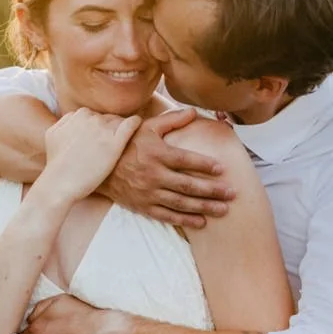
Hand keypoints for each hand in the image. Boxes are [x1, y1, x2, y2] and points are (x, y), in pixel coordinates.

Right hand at [37, 109, 142, 205]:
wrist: (60, 182)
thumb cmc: (56, 163)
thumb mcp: (53, 133)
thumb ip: (66, 122)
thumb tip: (75, 118)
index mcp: (78, 115)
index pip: (95, 116)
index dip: (98, 128)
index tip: (99, 139)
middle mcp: (91, 119)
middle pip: (108, 118)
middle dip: (109, 129)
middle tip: (109, 145)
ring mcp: (103, 130)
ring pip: (120, 121)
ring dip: (121, 130)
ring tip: (119, 144)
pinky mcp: (115, 143)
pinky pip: (131, 124)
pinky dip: (135, 124)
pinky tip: (137, 127)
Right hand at [101, 108, 235, 227]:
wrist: (100, 166)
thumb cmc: (127, 143)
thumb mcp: (147, 127)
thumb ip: (172, 119)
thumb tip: (194, 111)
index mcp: (157, 154)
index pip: (186, 160)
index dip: (205, 165)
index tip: (222, 169)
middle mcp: (154, 175)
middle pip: (188, 184)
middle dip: (212, 190)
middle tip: (232, 193)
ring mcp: (149, 193)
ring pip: (181, 202)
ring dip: (204, 207)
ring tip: (223, 209)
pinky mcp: (143, 206)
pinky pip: (167, 215)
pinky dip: (185, 220)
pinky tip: (201, 221)